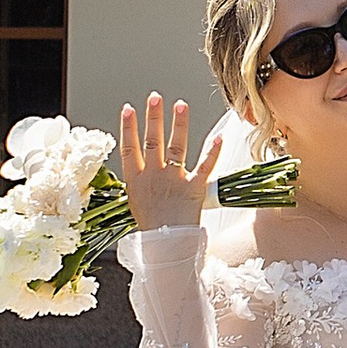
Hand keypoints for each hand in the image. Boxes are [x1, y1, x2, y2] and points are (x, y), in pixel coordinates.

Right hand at [115, 92, 220, 231]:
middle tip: (155, 97)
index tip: (128, 109)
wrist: (166, 249)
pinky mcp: (194, 189)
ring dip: (179, 125)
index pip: (129, 148)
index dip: (128, 128)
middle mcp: (153, 177)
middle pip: (152, 141)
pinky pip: (205, 166)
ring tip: (180, 105)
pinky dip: (213, 152)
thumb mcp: (137, 204)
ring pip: (176, 147)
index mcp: (136, 181)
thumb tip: (139, 165)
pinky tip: (218, 136)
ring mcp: (173, 181)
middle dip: (154, 117)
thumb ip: (140, 183)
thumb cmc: (152, 230)